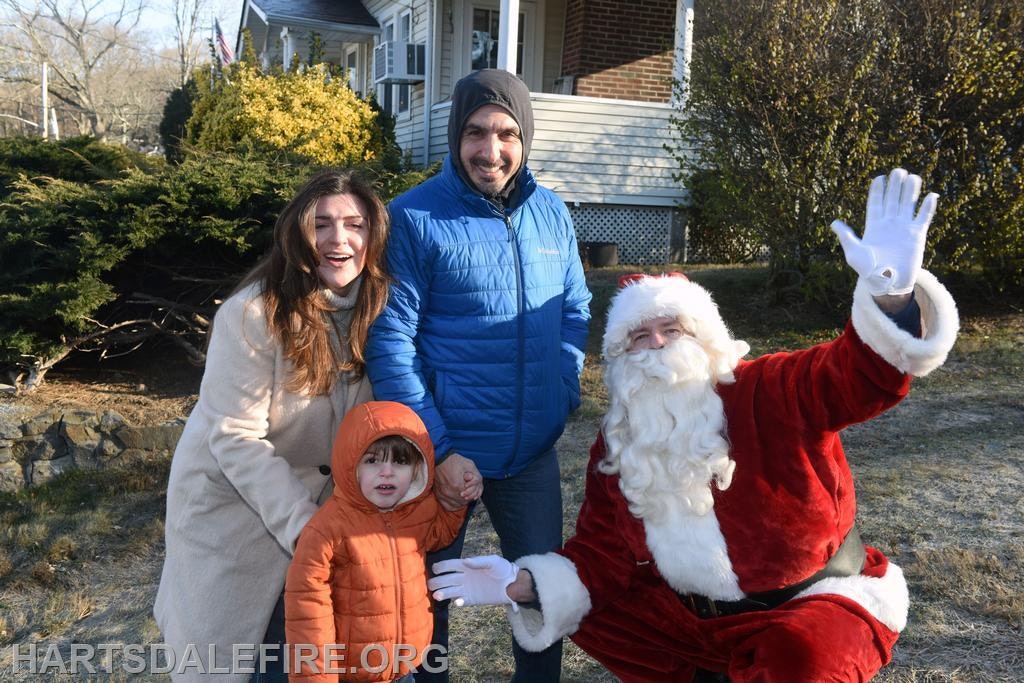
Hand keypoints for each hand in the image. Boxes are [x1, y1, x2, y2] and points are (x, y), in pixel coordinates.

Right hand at [428, 555, 519, 609]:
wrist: (511, 584)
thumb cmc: (502, 569)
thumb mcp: (493, 561)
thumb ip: (479, 561)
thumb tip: (465, 561)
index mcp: (466, 566)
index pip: (450, 565)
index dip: (442, 566)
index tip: (434, 569)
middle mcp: (463, 577)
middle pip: (446, 579)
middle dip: (437, 581)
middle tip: (430, 584)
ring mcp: (466, 589)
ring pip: (450, 591)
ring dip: (443, 593)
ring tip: (437, 595)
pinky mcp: (471, 599)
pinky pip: (461, 601)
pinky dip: (458, 602)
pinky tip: (457, 602)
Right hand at [434, 453, 480, 509]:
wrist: (439, 458)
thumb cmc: (453, 460)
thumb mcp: (469, 465)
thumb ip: (476, 476)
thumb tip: (477, 484)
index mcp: (456, 484)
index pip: (469, 495)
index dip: (473, 491)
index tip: (472, 487)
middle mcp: (449, 492)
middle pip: (464, 501)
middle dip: (469, 496)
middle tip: (470, 490)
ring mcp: (443, 494)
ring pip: (457, 504)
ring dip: (463, 501)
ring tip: (465, 495)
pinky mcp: (439, 495)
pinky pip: (448, 506)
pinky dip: (454, 505)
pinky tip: (458, 501)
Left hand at [831, 168, 937, 295]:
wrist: (887, 284)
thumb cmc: (867, 271)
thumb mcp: (854, 253)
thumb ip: (846, 237)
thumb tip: (834, 223)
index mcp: (873, 226)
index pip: (876, 203)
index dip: (878, 190)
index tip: (879, 177)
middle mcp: (889, 224)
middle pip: (892, 199)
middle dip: (895, 185)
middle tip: (898, 171)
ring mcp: (903, 228)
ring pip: (908, 204)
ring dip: (911, 191)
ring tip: (913, 177)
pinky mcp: (917, 235)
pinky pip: (924, 217)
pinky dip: (928, 207)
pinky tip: (932, 195)